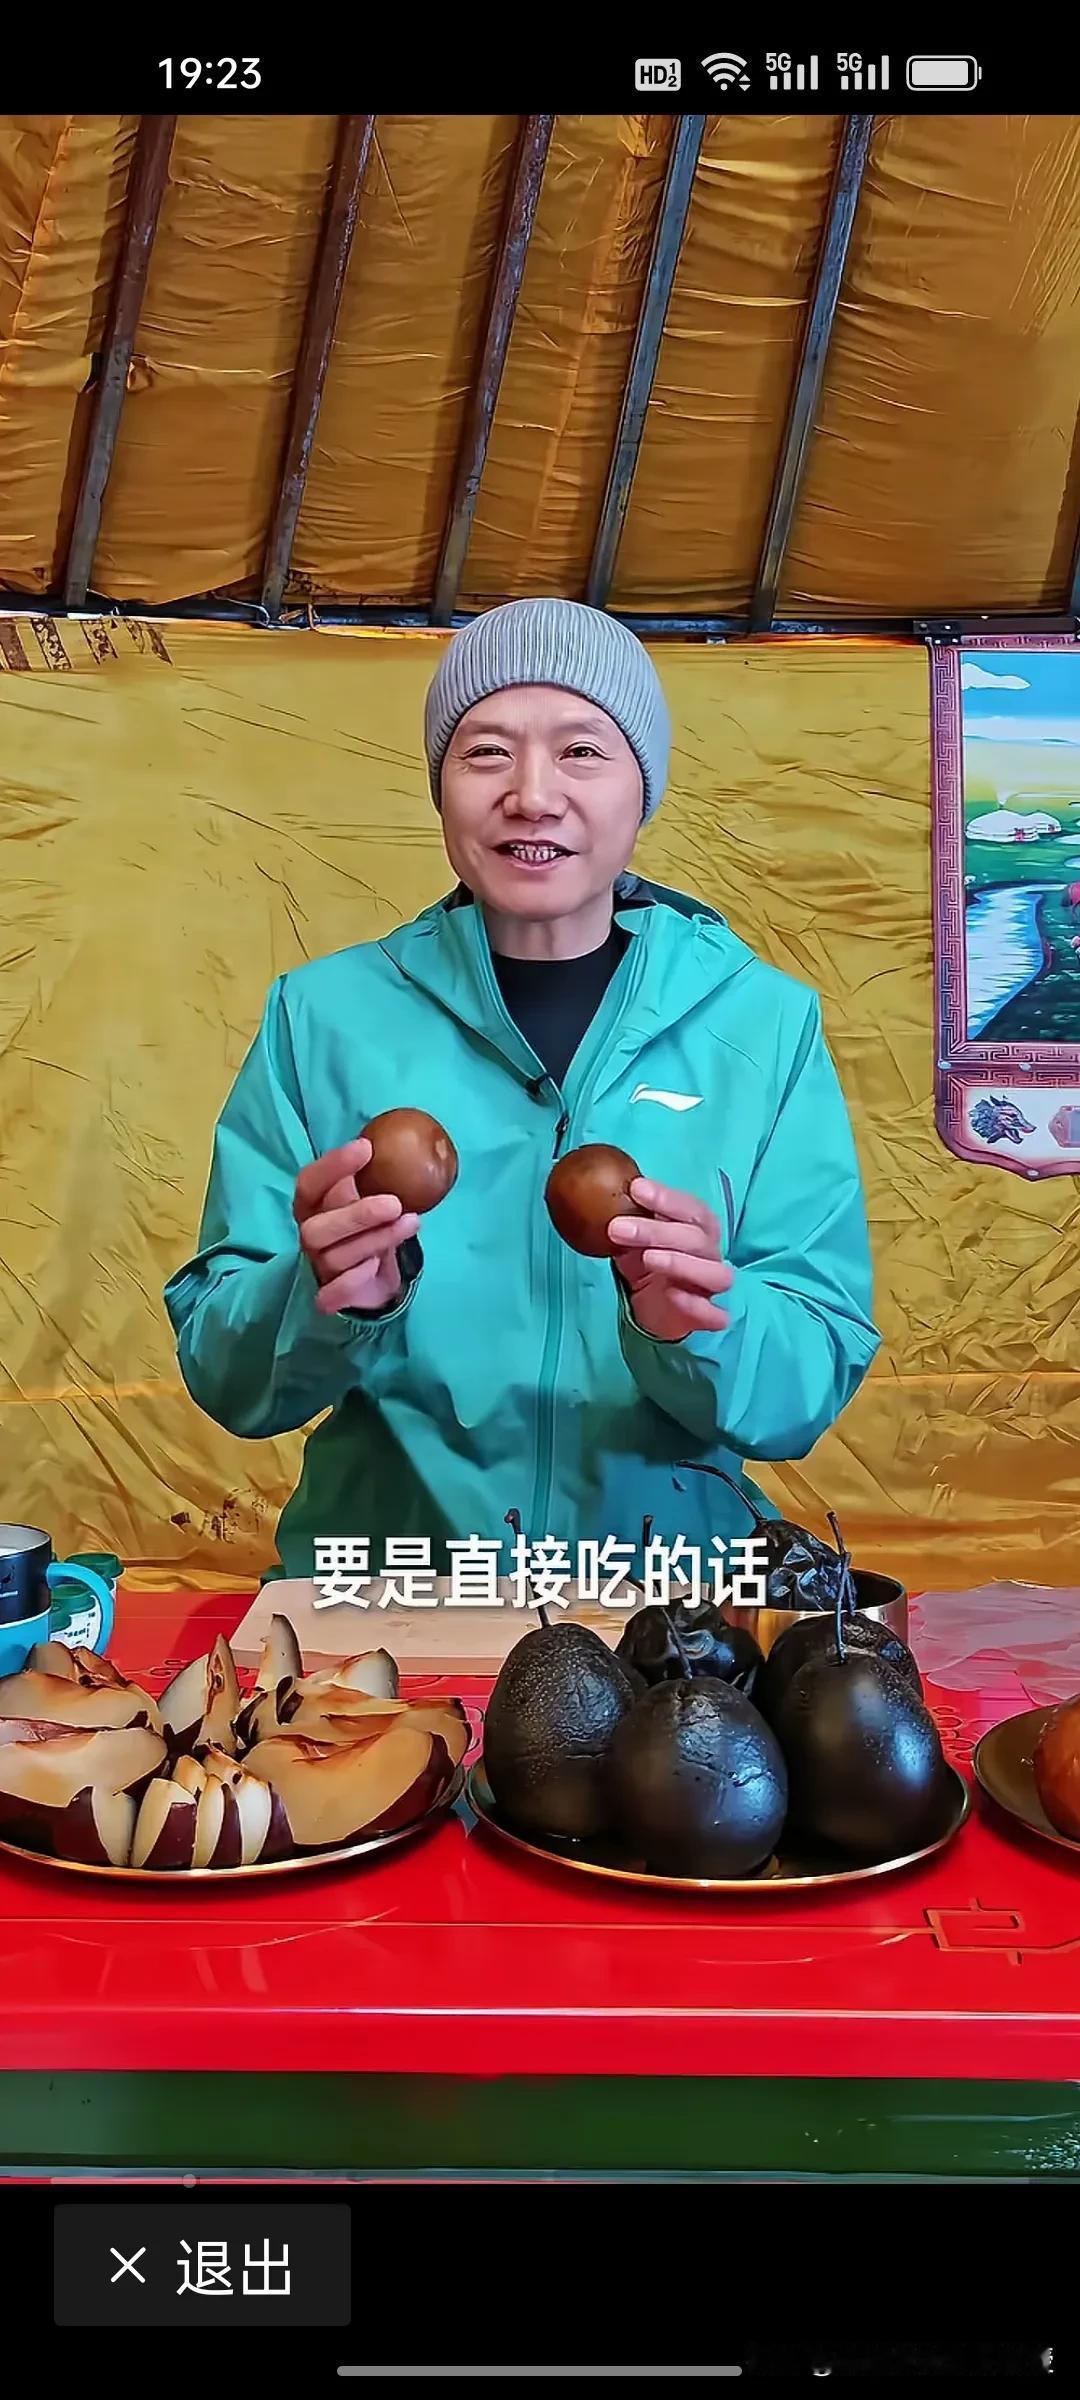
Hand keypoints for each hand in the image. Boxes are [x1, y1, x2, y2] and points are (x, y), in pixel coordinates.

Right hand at [294, 1138, 418, 1315]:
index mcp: (312, 1206)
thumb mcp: (370, 1198)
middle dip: (356, 1215)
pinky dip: (353, 1280)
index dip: (332, 1166)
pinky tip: (377, 1265)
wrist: (375, 1277)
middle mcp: (311, 1235)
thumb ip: (375, 1177)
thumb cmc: (369, 1227)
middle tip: (394, 1203)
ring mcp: (319, 1267)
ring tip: (410, 1223)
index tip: (366, 1148)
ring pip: (335, 1257)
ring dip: (375, 1239)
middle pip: (316, 1228)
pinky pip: (332, 1294)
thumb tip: (404, 1143)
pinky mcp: (331, 1296)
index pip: (309, 1183)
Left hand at [609, 1177, 733, 1342]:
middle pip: (696, 1239)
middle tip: (618, 1227)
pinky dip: (696, 1304)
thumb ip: (629, 1219)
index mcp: (698, 1229)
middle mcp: (710, 1255)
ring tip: (648, 1257)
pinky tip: (672, 1294)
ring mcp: (711, 1287)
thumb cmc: (648, 1263)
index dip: (667, 1198)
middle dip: (658, 1231)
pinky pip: (715, 1314)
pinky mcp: (707, 1316)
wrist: (654, 1306)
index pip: (692, 1208)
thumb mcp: (635, 1238)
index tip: (636, 1189)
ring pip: (716, 1274)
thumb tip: (603, 1193)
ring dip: (681, 1263)